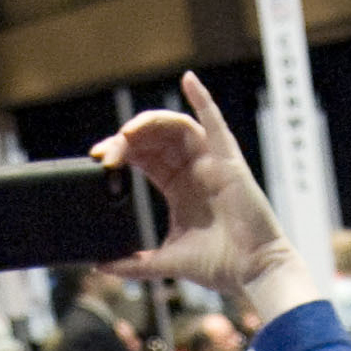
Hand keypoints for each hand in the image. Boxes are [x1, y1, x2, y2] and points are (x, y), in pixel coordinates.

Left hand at [92, 72, 316, 323]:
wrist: (251, 271)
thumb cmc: (218, 264)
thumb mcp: (165, 260)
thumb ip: (132, 263)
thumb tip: (99, 266)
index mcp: (178, 188)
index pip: (145, 158)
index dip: (122, 153)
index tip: (99, 159)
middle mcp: (194, 170)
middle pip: (156, 140)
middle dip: (128, 140)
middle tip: (106, 151)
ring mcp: (212, 163)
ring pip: (178, 128)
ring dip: (150, 123)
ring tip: (127, 131)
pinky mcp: (229, 162)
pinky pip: (215, 123)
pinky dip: (202, 99)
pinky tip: (188, 79)